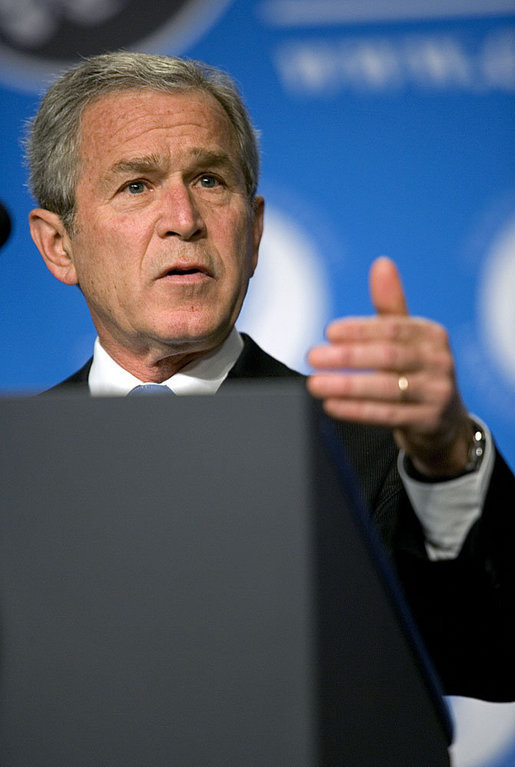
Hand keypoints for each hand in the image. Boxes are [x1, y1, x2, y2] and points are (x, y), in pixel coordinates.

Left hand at [307, 257, 472, 477]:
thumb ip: (390, 304)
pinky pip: (388, 415)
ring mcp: (437, 393)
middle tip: (313, 356)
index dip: (359, 329)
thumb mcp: (408, 337)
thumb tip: (382, 263)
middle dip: (348, 357)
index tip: (328, 331)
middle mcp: (439, 362)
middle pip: (389, 356)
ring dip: (347, 386)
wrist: (443, 420)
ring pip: (387, 388)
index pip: (392, 328)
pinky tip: (332, 405)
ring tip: (315, 384)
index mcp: (432, 335)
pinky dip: (357, 411)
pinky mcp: (428, 421)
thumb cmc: (416, 369)